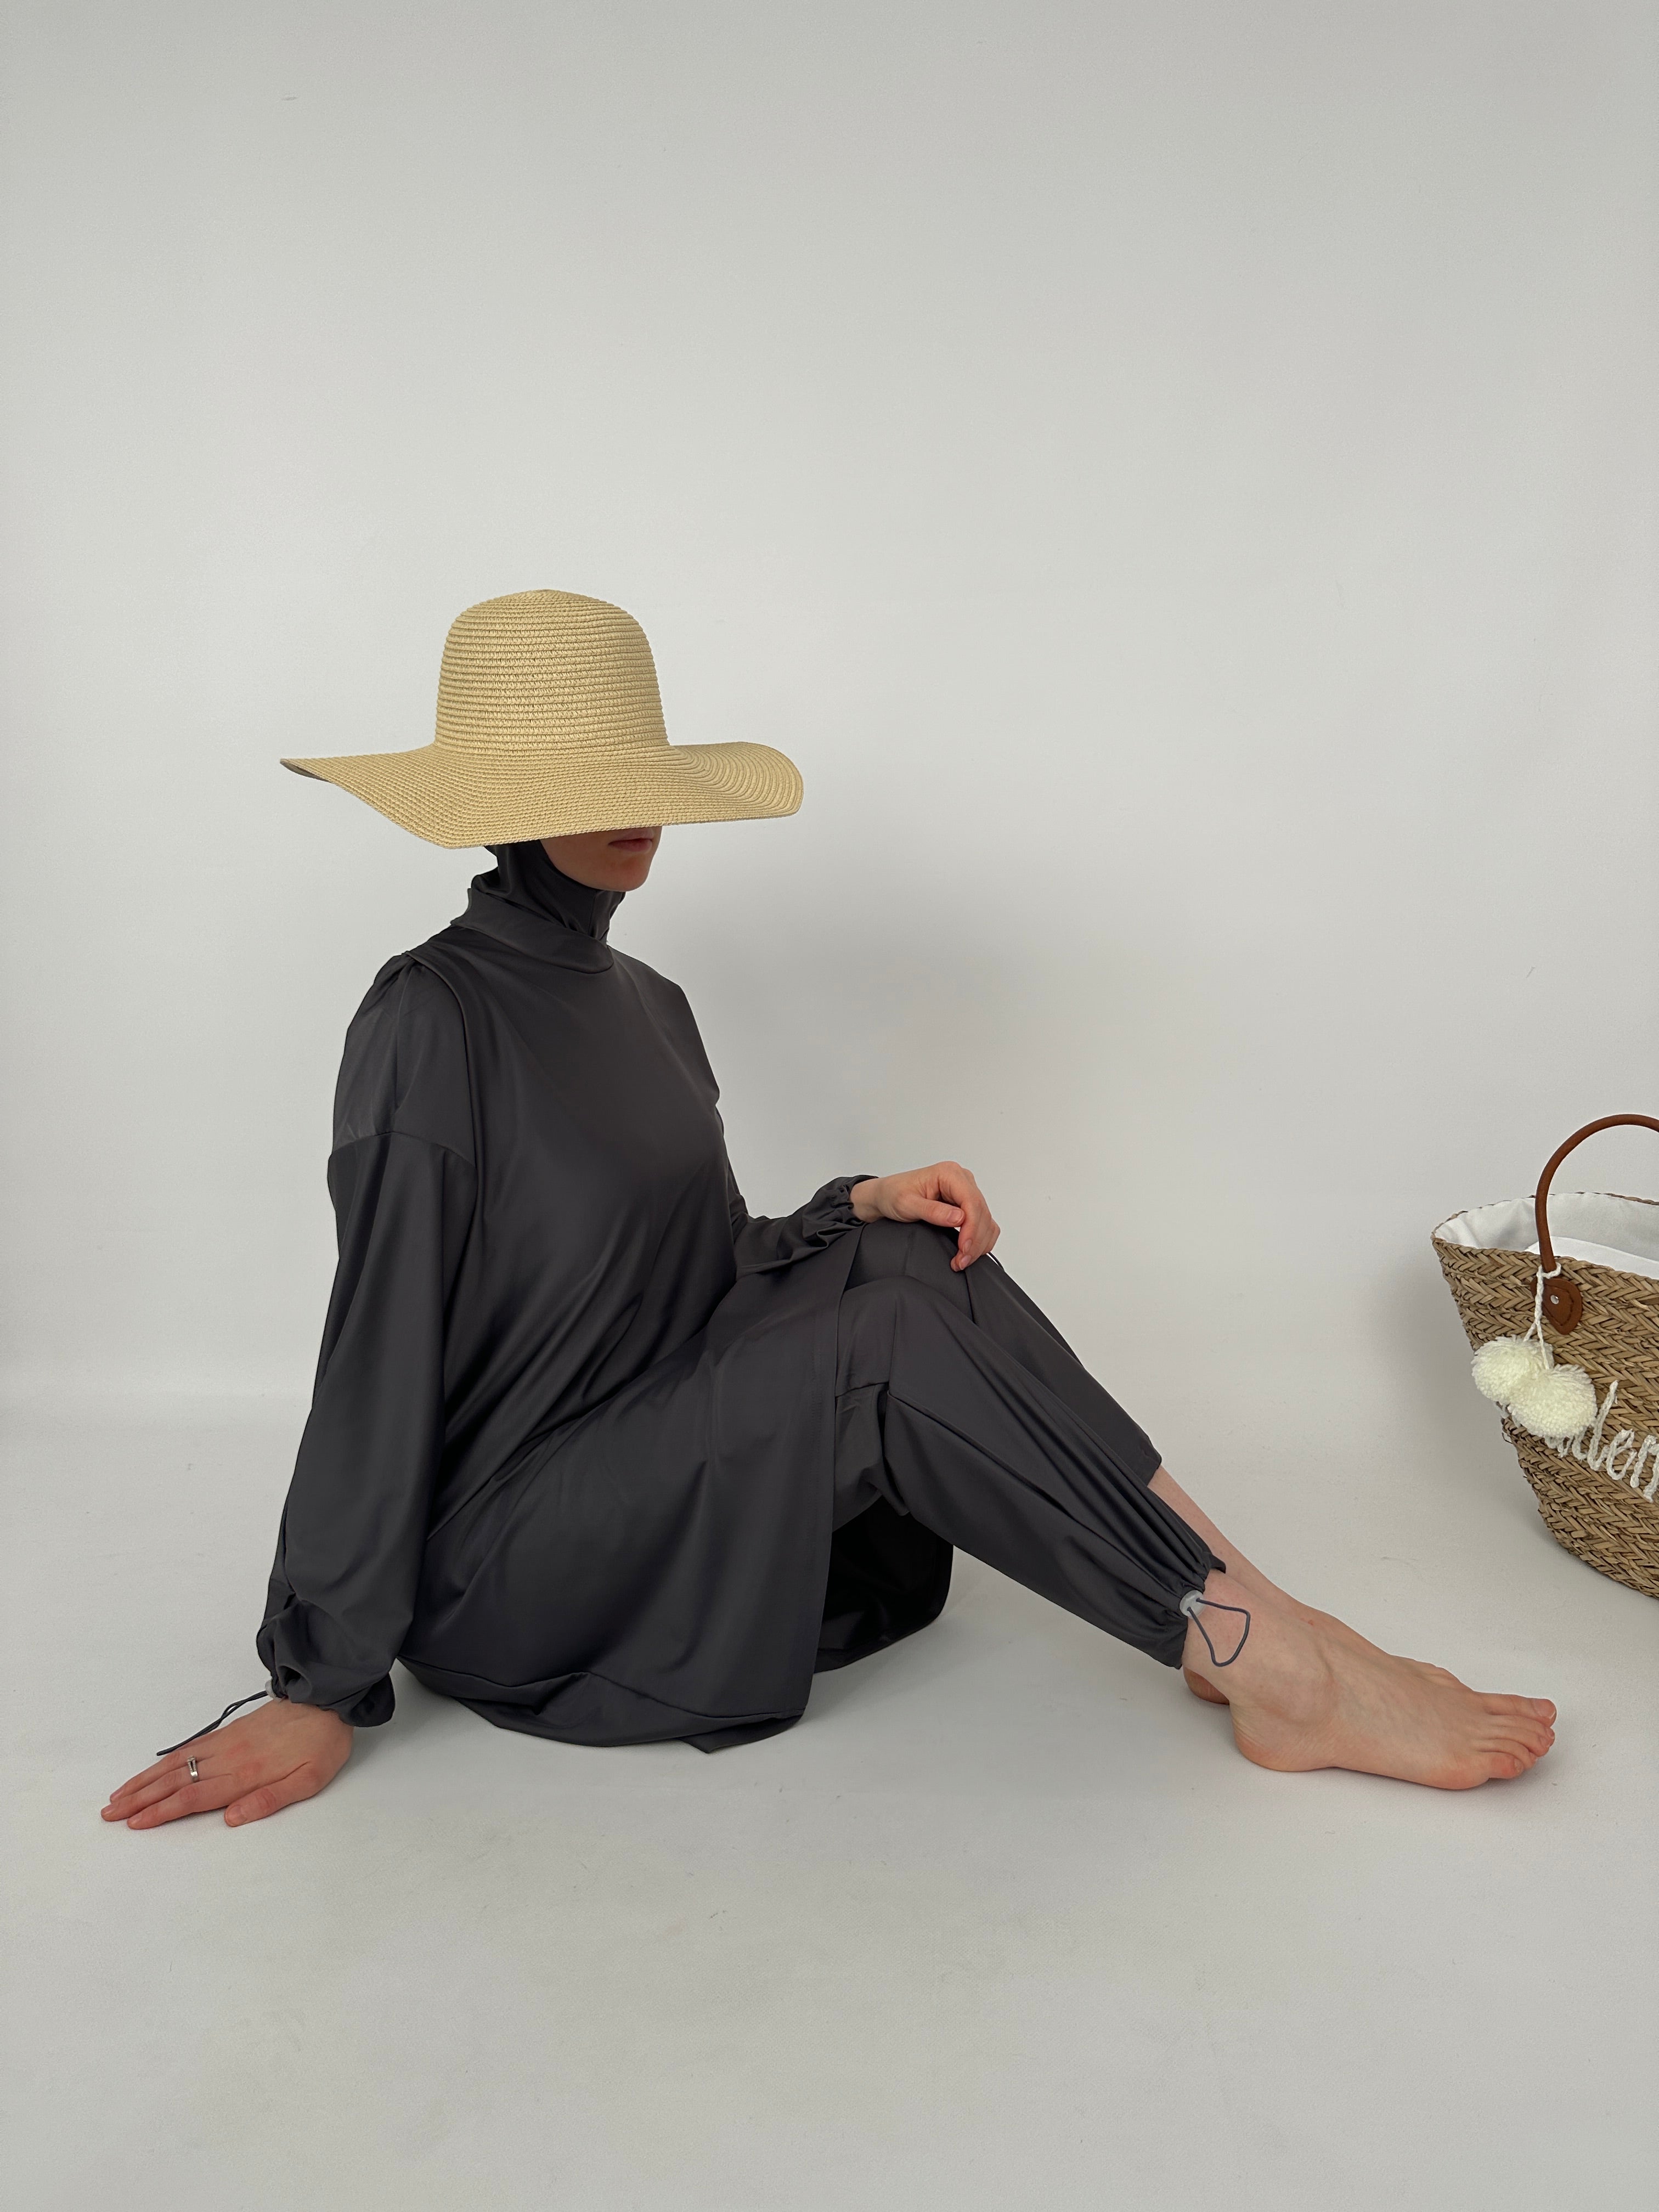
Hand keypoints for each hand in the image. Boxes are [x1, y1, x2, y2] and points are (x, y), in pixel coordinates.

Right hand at [102, 1697, 352, 1830]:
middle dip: (140, 1799)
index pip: (195, 1797)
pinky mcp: (229, 1732)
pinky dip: (164, 1761)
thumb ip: (270, 1800)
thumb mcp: (309, 1780)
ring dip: (144, 1781)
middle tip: (109, 1814)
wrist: (328, 1699)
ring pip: (176, 1764)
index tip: (135, 1823)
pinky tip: (151, 1771)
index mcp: (247, 1773)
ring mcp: (226, 1742)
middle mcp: (229, 1757)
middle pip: (176, 1781)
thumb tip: (231, 1820)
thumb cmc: (322, 1745)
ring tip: (118, 1795)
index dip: (163, 1811)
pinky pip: (189, 1747)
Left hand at [850, 1162, 1000, 1270]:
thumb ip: (933, 1211)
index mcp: (949, 1173)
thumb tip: (959, 1218)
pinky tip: (967, 1251)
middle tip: (961, 1261)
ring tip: (961, 1260)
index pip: (972, 1202)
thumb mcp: (906, 1204)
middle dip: (974, 1241)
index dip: (972, 1228)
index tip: (963, 1249)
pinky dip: (980, 1239)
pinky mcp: (966, 1204)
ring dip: (978, 1243)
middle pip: (982, 1213)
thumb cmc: (893, 1194)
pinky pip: (984, 1223)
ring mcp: (966, 1192)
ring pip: (986, 1220)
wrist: (885, 1196)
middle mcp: (962, 1180)